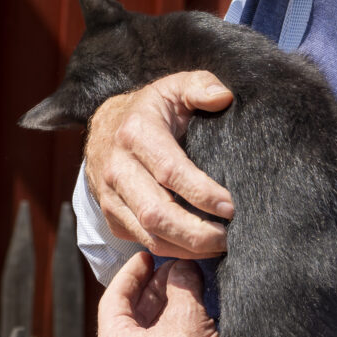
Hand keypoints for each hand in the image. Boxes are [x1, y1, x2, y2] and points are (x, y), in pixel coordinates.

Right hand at [84, 70, 233, 258]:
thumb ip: (200, 85)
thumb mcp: (174, 87)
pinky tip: (200, 248)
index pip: (170, 171)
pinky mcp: (112, 217)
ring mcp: (111, 197)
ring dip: (187, 248)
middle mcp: (118, 168)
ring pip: (149, 235)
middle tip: (228, 237)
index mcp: (136, 134)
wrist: (105, 127)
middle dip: (195, 233)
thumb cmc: (152, 109)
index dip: (201, 192)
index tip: (230, 206)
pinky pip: (144, 242)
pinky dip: (174, 251)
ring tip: (220, 246)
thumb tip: (223, 97)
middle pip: (156, 214)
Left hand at [96, 252, 265, 336]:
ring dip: (163, 311)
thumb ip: (181, 283)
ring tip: (186, 291)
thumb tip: (183, 268)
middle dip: (153, 290)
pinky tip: (192, 322)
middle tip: (172, 270)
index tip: (147, 257)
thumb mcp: (187, 314)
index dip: (131, 273)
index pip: (113, 299)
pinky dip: (169, 334)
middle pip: (130, 318)